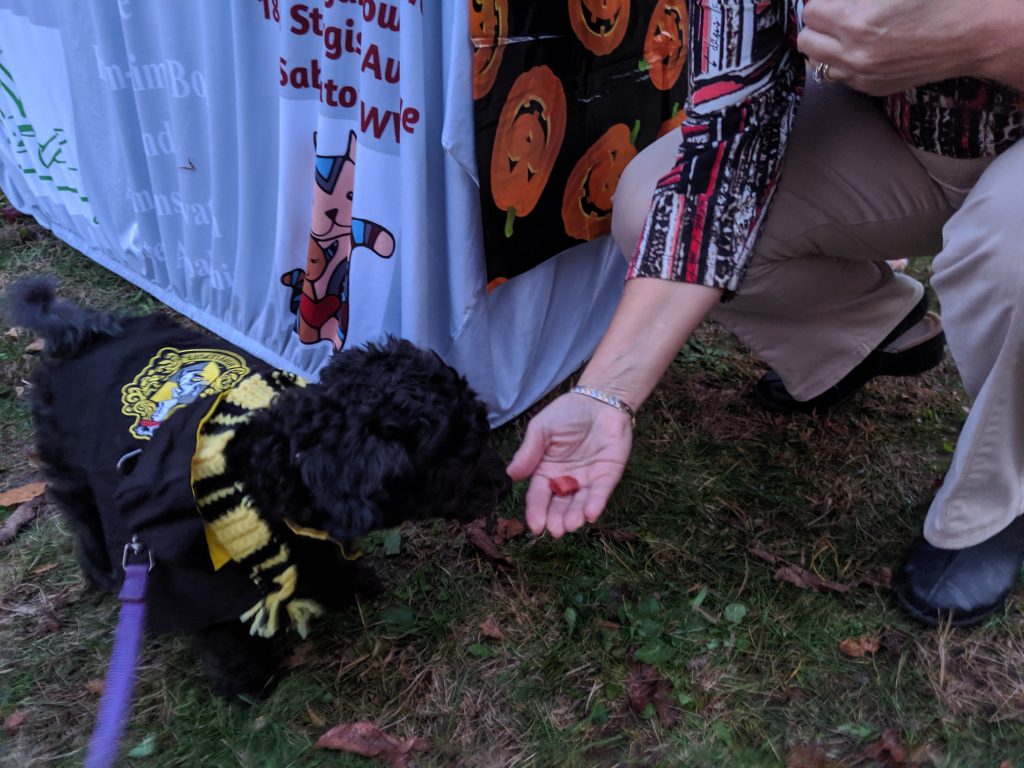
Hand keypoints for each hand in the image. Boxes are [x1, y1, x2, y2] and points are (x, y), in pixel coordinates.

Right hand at [506, 393, 632, 537]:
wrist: (598, 399)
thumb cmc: (566, 413)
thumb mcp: (541, 429)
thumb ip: (528, 452)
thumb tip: (510, 475)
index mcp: (546, 471)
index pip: (539, 496)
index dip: (536, 511)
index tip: (535, 526)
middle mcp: (566, 480)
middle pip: (559, 505)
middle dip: (557, 519)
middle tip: (556, 530)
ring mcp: (587, 479)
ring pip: (580, 503)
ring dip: (576, 516)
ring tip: (572, 525)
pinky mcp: (608, 475)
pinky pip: (601, 492)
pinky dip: (596, 503)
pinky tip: (590, 514)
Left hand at [798, 0, 1003, 94]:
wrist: (973, 32)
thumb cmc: (939, 1)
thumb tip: (829, 0)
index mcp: (855, 21)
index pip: (811, 12)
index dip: (822, 2)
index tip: (832, 0)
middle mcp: (853, 54)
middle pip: (807, 41)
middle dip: (818, 25)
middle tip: (835, 14)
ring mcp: (861, 75)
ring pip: (818, 63)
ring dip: (825, 46)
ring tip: (844, 33)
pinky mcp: (872, 88)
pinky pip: (839, 77)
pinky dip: (842, 62)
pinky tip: (861, 49)